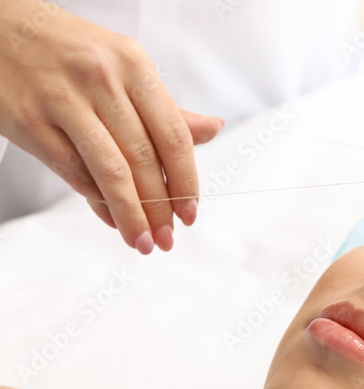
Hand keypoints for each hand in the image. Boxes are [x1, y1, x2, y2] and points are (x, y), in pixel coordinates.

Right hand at [0, 0, 224, 252]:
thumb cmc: (67, 51)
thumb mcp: (122, 66)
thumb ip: (165, 107)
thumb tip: (213, 130)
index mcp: (133, 65)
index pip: (173, 136)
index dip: (187, 181)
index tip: (191, 213)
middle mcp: (102, 79)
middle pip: (145, 160)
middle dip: (161, 209)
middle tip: (167, 239)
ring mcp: (63, 101)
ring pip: (110, 172)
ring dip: (132, 215)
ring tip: (143, 241)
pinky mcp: (30, 121)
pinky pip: (73, 172)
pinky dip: (96, 202)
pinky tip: (110, 219)